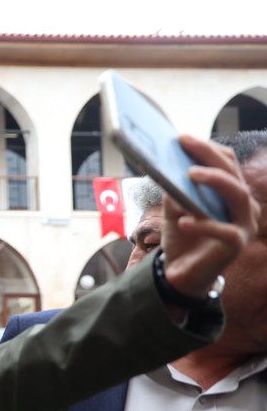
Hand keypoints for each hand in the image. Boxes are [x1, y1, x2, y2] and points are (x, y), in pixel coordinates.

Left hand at [163, 135, 260, 297]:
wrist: (181, 272)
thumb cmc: (181, 235)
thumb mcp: (174, 207)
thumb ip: (175, 188)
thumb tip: (166, 165)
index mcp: (230, 191)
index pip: (227, 162)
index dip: (207, 148)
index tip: (182, 138)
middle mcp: (243, 205)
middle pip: (232, 173)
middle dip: (209, 155)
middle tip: (186, 144)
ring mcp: (244, 224)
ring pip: (237, 195)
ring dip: (214, 181)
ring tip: (189, 174)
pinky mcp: (237, 245)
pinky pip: (224, 231)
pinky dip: (203, 224)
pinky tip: (184, 221)